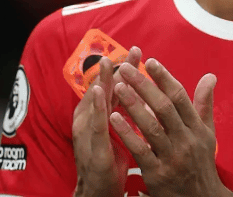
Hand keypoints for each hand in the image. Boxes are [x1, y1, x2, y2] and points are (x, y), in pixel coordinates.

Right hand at [72, 47, 141, 196]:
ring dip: (103, 81)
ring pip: (97, 102)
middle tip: (130, 50)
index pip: (113, 86)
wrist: (98, 191)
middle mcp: (91, 119)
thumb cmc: (108, 159)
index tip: (137, 51)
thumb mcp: (118, 130)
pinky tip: (99, 93)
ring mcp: (88, 132)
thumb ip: (127, 111)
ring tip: (109, 62)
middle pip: (105, 88)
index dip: (124, 69)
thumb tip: (143, 92)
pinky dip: (97, 107)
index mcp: (100, 114)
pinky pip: (95, 125)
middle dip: (117, 68)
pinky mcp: (92, 147)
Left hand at [110, 59, 230, 196]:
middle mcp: (187, 140)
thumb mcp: (207, 133)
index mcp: (197, 128)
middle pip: (164, 107)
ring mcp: (172, 158)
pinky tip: (113, 118)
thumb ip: (205, 103)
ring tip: (117, 87)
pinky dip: (127, 132)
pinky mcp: (158, 174)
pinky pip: (140, 150)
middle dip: (144, 85)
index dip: (165, 78)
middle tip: (126, 69)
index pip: (180, 97)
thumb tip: (210, 76)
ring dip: (133, 105)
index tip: (150, 61)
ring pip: (151, 127)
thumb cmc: (201, 162)